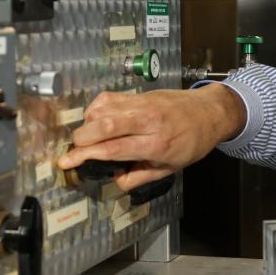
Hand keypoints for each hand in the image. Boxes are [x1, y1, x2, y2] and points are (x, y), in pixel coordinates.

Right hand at [56, 84, 245, 190]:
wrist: (209, 112)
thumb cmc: (190, 143)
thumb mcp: (169, 168)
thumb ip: (140, 176)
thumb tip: (114, 181)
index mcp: (156, 144)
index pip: (113, 148)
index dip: (86, 155)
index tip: (66, 162)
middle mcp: (147, 121)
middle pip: (104, 125)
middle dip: (81, 138)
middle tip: (74, 150)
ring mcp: (142, 104)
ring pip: (103, 109)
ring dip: (87, 124)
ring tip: (89, 137)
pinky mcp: (138, 93)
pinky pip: (108, 98)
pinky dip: (95, 109)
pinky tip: (97, 121)